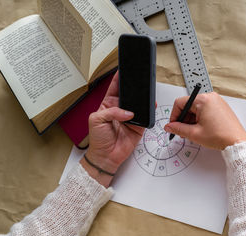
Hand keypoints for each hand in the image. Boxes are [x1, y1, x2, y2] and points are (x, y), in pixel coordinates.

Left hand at [80, 72, 144, 186]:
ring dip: (142, 99)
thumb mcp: (96, 120)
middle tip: (138, 80)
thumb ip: (111, 112)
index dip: (119, 78)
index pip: (115, 87)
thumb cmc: (98, 139)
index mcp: (108, 104)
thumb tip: (127, 112)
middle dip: (133, 87)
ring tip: (144, 93)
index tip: (124, 69)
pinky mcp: (138, 125)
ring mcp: (130, 117)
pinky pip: (146, 116)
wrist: (106, 156)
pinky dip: (149, 111)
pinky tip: (148, 106)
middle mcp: (120, 109)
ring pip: (138, 104)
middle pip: (129, 94)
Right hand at [164, 92, 245, 149]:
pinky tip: (201, 129)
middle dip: (183, 119)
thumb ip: (178, 128)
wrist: (236, 142)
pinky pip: (205, 110)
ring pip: (196, 108)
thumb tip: (169, 126)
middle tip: (183, 131)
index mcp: (203, 100)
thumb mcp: (194, 133)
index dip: (174, 116)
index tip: (173, 125)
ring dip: (191, 120)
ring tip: (194, 132)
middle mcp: (210, 97)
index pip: (180, 103)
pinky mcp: (220, 107)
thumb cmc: (221, 136)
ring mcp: (216, 101)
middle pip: (188, 105)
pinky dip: (200, 118)